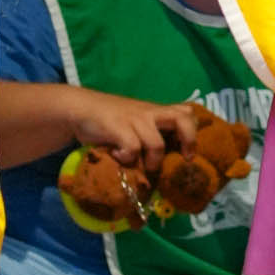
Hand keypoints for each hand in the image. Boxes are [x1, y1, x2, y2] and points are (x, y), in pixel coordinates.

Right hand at [68, 91, 199, 172]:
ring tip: (140, 166)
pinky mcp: (117, 127)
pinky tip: (117, 157)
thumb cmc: (111, 121)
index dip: (193, 131)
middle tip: (183, 158)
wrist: (81, 109)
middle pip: (182, 118)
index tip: (189, 153)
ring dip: (152, 162)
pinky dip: (127, 158)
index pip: (186, 112)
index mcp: (157, 112)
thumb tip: (168, 162)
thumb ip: (152, 133)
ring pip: (157, 144)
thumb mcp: (136, 122)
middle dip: (188, 140)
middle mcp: (150, 113)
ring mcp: (134, 119)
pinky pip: (132, 148)